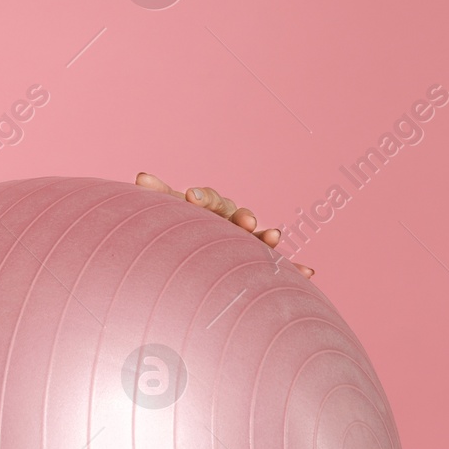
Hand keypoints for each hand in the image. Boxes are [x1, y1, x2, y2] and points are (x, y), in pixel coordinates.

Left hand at [134, 171, 314, 277]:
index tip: (192, 197)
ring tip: (274, 236)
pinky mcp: (256, 259)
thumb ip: (158, 193)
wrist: (187, 243)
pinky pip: (277, 263)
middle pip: (238, 215)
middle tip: (245, 220)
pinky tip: (308, 272)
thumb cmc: (176, 223)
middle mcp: (230, 219)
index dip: (202, 197)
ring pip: (259, 236)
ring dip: (267, 236)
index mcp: (208, 206)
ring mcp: (245, 239)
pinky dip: (293, 266)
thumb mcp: (166, 209)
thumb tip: (141, 176)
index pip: (208, 198)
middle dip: (242, 217)